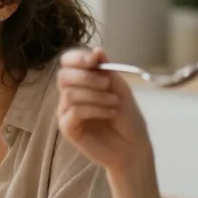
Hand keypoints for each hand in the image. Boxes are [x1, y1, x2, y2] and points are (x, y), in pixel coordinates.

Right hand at [56, 48, 151, 175]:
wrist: (134, 147)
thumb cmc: (128, 119)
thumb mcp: (120, 89)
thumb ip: (107, 71)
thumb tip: (96, 51)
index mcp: (82, 82)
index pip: (68, 63)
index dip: (77, 58)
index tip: (94, 60)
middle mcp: (70, 95)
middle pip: (64, 76)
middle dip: (87, 77)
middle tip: (108, 84)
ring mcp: (67, 112)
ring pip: (70, 94)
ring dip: (96, 96)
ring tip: (114, 103)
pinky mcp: (68, 128)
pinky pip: (74, 112)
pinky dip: (94, 109)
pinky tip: (109, 113)